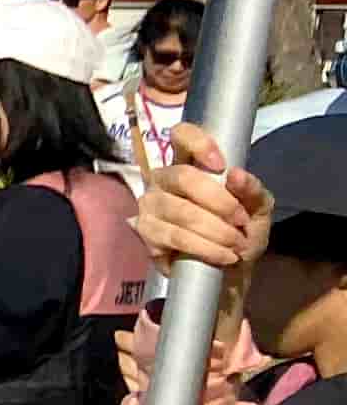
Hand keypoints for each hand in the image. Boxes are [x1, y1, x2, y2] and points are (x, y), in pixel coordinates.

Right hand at [137, 122, 270, 279]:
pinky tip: (222, 256)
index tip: (221, 165)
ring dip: (216, 231)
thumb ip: (253, 190)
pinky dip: (205, 248)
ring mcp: (150, 206)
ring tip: (236, 245)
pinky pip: (175, 237)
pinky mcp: (146, 234)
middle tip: (241, 221)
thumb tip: (236, 174)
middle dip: (219, 202)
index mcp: (190, 163)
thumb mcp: (258, 208)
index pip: (181, 135)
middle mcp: (163, 179)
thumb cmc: (240, 230)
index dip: (199, 144)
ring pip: (180, 212)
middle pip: (182, 177)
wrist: (229, 270)